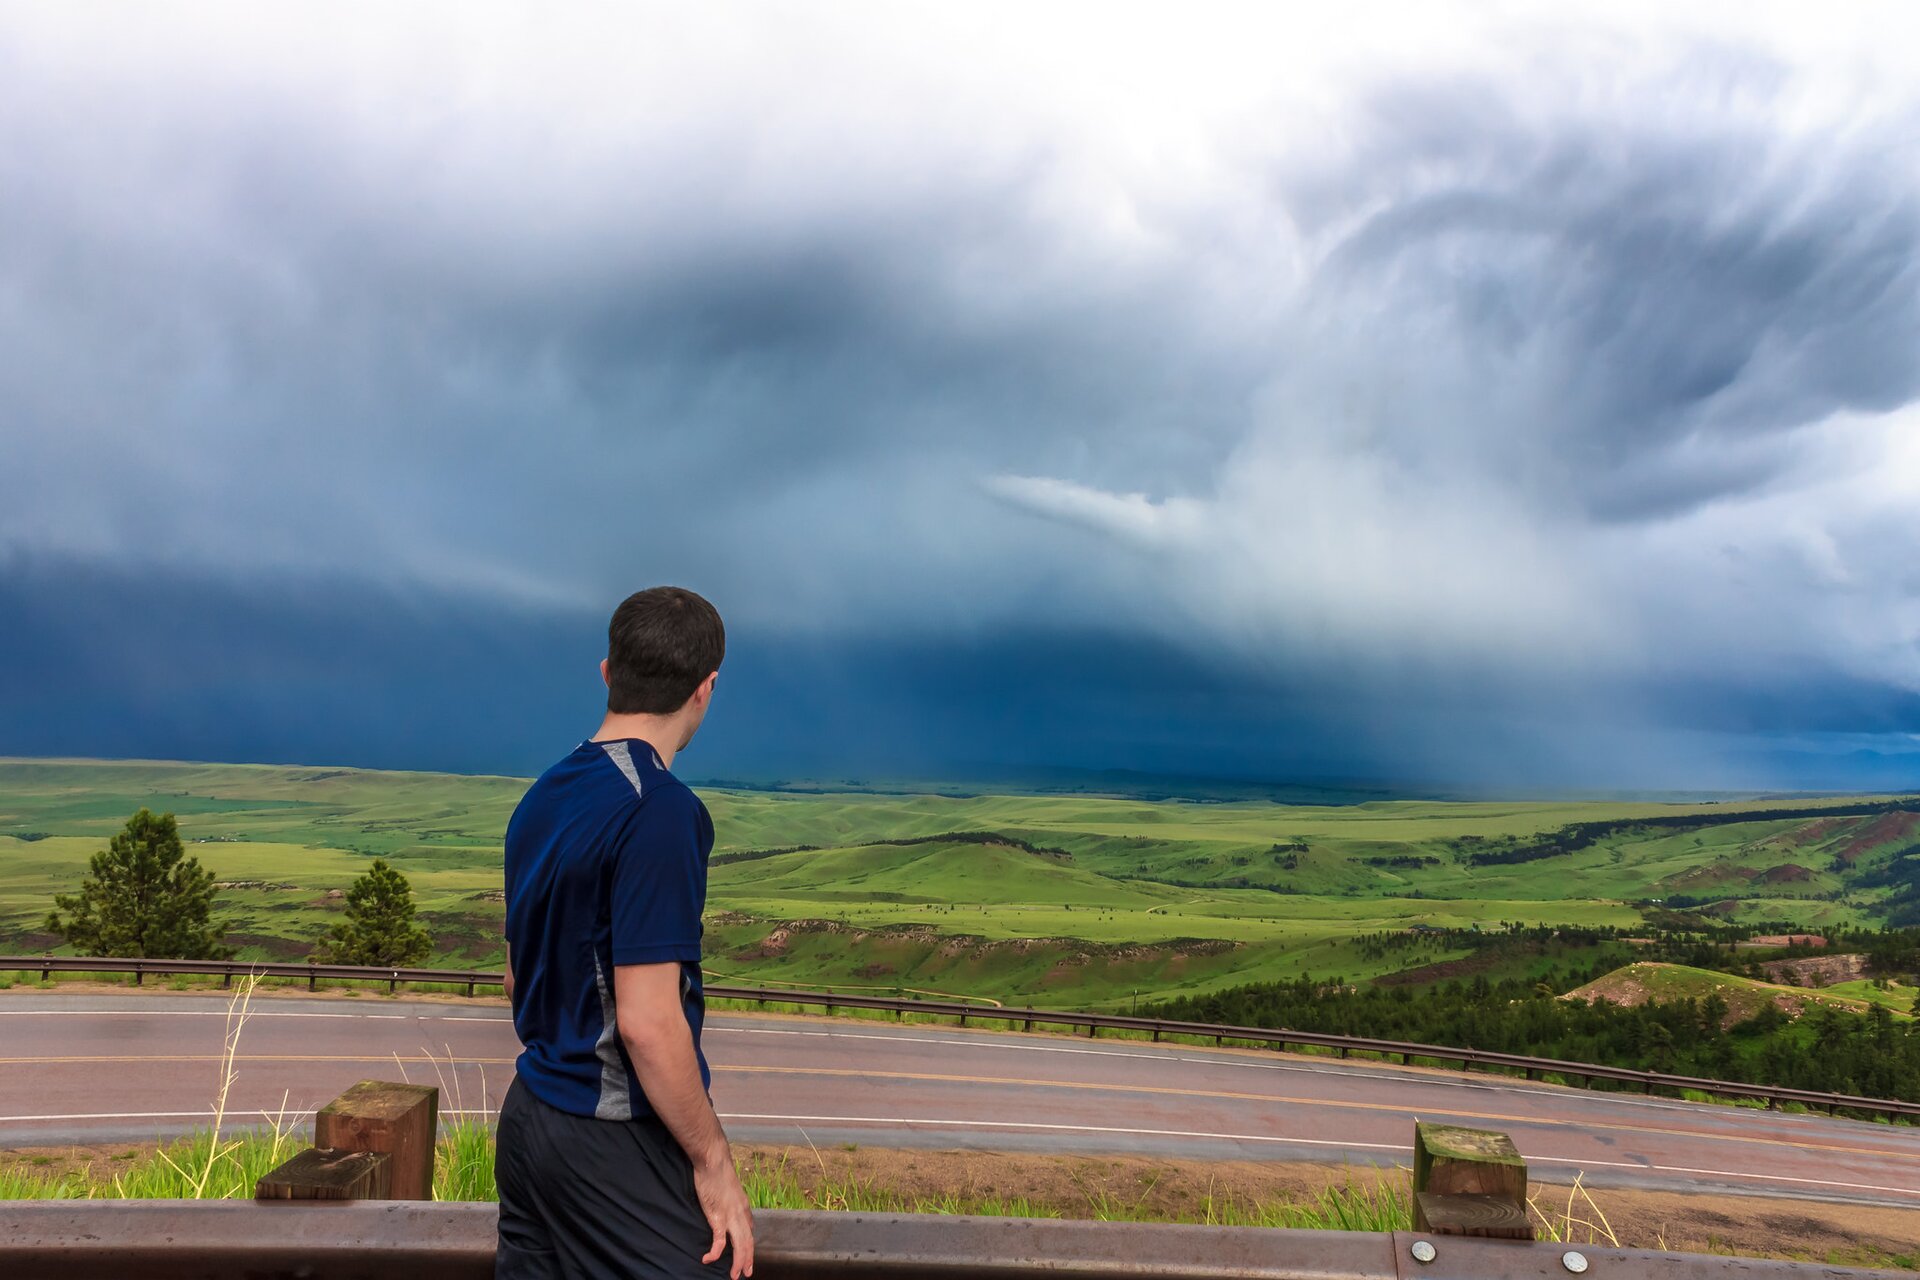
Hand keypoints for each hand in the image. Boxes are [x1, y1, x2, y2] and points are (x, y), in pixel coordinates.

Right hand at [693, 1154, 754, 1277]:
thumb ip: (732, 1199)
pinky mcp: (717, 1217)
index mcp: (743, 1207)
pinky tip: (708, 1259)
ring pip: (739, 1245)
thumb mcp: (730, 1188)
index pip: (750, 1230)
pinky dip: (715, 1253)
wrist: (714, 1161)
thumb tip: (730, 1202)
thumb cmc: (718, 1171)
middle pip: (748, 1242)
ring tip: (735, 1275)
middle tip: (746, 1273)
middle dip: (748, 1259)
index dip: (749, 1244)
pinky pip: (719, 1241)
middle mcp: (741, 1214)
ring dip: (738, 1262)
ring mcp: (731, 1216)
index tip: (747, 1254)